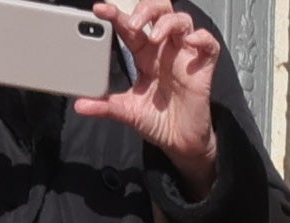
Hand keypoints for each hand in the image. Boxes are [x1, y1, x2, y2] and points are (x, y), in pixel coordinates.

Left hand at [78, 0, 221, 191]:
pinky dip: (202, 38)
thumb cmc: (158, 121)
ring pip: (182, 20)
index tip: (100, 11)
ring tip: (155, 35)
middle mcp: (165, 50)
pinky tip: (190, 42)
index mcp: (145, 55)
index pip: (131, 26)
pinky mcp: (203, 68)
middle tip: (134, 23)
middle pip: (159, 11)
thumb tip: (80, 105)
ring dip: (168, 22)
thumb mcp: (127, 112)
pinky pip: (209, 45)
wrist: (179, 142)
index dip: (117, 15)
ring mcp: (184, 56)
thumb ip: (105, 106)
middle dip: (146, 9)